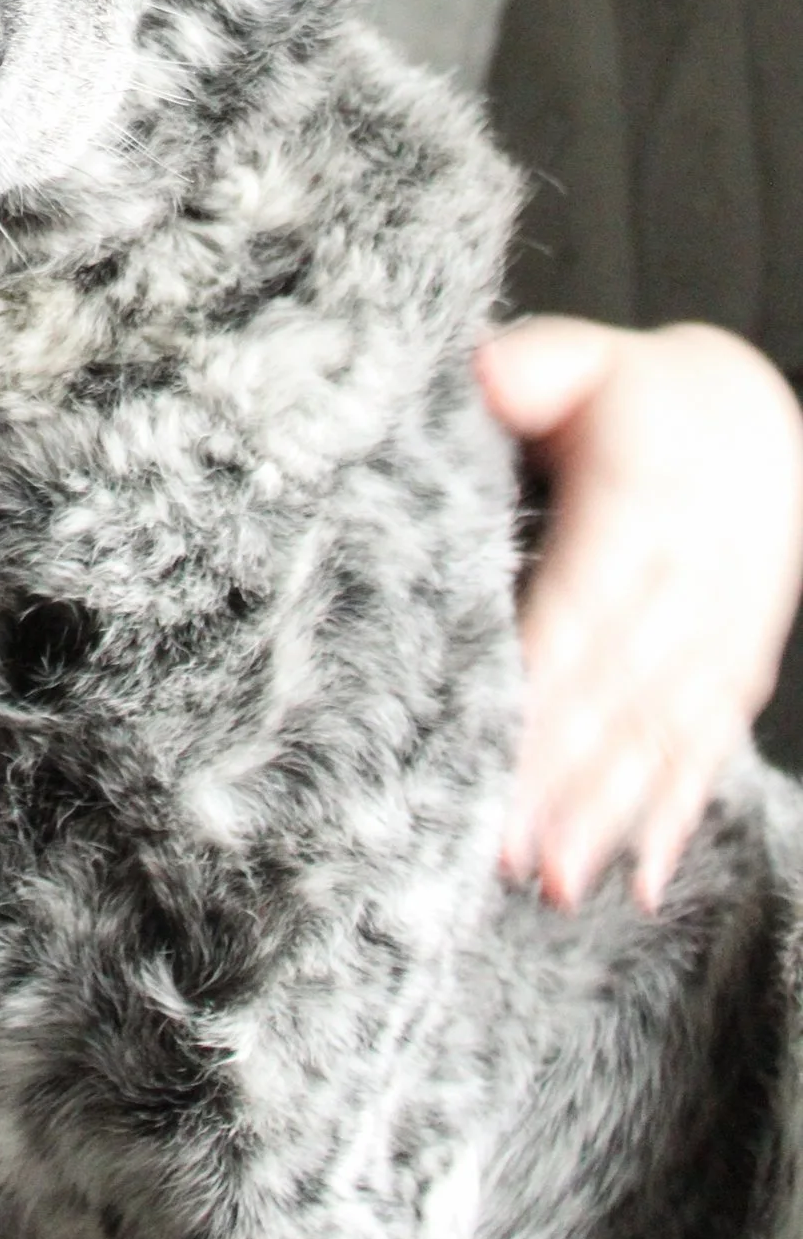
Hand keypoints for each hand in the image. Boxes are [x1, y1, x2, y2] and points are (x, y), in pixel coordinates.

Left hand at [480, 317, 802, 908]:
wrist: (751, 413)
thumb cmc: (639, 390)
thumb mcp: (587, 356)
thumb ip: (536, 368)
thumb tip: (486, 375)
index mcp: (650, 500)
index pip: (584, 602)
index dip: (540, 677)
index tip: (489, 741)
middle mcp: (697, 579)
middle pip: (620, 689)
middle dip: (563, 774)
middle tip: (504, 850)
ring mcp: (724, 636)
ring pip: (663, 735)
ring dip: (610, 813)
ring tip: (553, 882)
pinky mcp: (735, 672)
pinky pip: (707, 751)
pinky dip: (677, 818)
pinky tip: (643, 882)